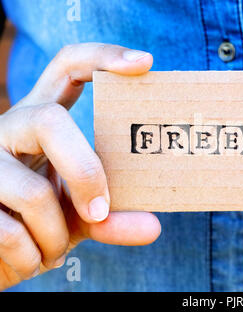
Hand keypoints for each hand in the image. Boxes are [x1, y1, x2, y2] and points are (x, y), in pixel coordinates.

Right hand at [0, 43, 160, 289]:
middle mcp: (9, 127)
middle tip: (99, 211)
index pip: (68, 67)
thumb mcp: (81, 214)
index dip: (104, 57)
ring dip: (55, 235)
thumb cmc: (42, 221)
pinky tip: (32, 260)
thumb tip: (153, 227)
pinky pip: (8, 233)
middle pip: (50, 121)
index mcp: (43, 121)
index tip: (145, 62)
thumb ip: (113, 216)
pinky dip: (32, 257)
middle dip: (85, 173)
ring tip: (53, 250)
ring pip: (33, 190)